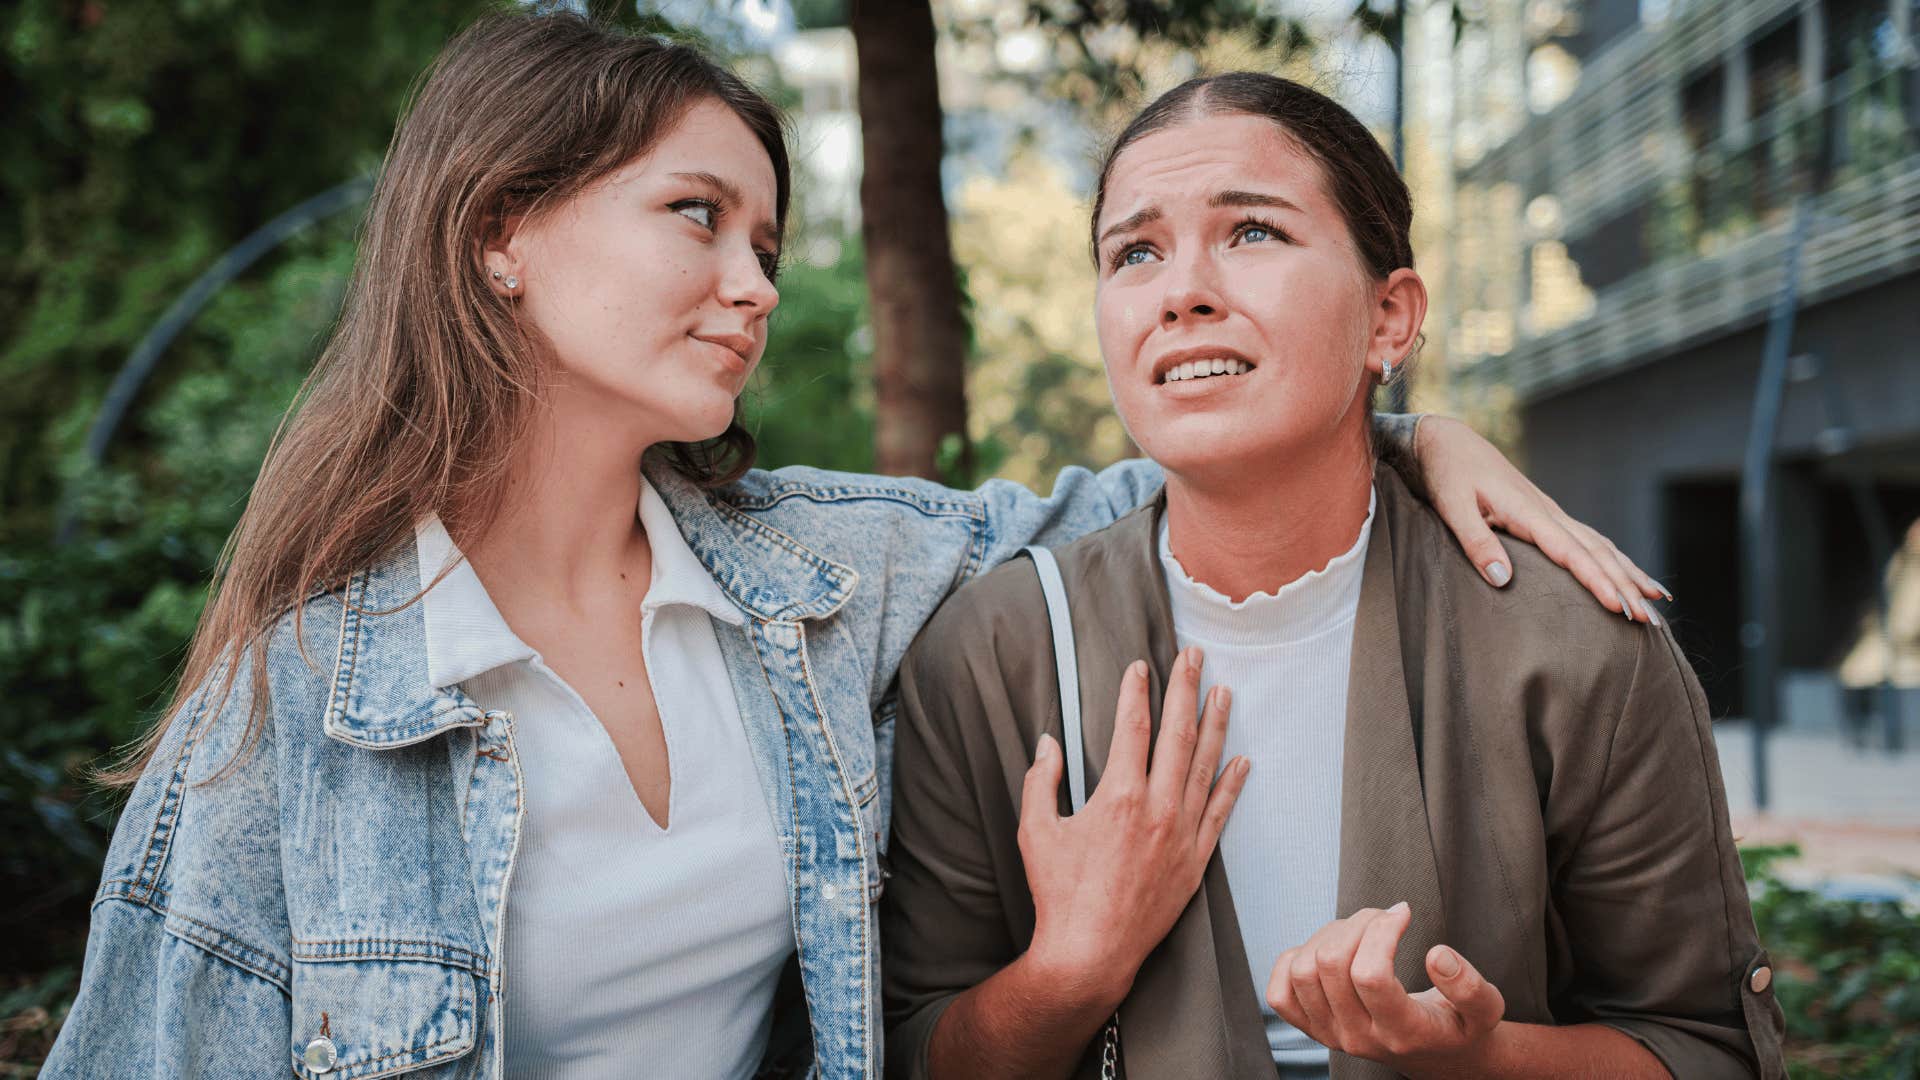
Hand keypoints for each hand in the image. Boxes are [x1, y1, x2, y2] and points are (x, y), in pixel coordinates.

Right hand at [1018, 646, 1248, 1006]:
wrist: (1090, 953)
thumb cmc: (1058, 893)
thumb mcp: (1036, 831)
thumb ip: (1041, 781)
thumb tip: (1048, 744)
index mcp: (1118, 796)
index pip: (1133, 727)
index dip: (1137, 692)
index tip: (1141, 666)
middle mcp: (1157, 809)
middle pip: (1178, 734)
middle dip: (1186, 689)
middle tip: (1194, 657)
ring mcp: (1182, 835)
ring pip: (1205, 766)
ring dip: (1216, 724)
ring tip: (1224, 691)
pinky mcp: (1195, 861)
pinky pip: (1220, 812)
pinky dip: (1232, 784)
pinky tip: (1242, 760)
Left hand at [1266, 903, 1505, 1077]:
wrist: (1439, 1056)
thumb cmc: (1461, 1026)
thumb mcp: (1486, 1010)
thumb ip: (1470, 986)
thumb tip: (1437, 955)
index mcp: (1402, 1033)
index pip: (1370, 976)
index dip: (1382, 931)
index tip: (1403, 912)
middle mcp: (1358, 1038)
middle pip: (1331, 965)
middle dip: (1356, 924)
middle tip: (1384, 916)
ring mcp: (1330, 1036)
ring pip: (1302, 970)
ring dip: (1329, 935)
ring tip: (1360, 931)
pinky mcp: (1312, 1029)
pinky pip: (1279, 992)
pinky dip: (1296, 959)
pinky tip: (1330, 951)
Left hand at [1414, 415, 1669, 622]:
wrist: (1450, 443)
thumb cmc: (1449, 474)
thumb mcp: (1453, 507)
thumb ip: (1476, 543)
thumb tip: (1503, 580)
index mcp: (1529, 512)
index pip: (1572, 553)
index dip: (1597, 581)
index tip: (1618, 607)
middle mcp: (1549, 512)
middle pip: (1598, 553)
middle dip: (1627, 586)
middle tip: (1650, 620)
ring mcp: (1552, 513)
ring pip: (1601, 546)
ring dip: (1630, 574)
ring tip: (1658, 601)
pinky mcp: (1548, 516)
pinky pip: (1590, 541)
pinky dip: (1615, 559)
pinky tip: (1629, 574)